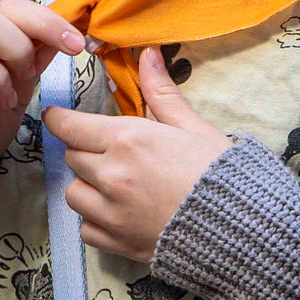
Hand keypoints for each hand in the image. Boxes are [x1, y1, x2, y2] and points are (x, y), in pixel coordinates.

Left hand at [42, 48, 231, 262]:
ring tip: (113, 184)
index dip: (59, 120)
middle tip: (109, 151)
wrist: (241, 230)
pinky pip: (86, 228)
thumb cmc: (222, 174)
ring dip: (86, 185)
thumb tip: (147, 56)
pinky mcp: (116, 243)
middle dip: (84, 150)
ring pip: (73, 193)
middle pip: (72, 157)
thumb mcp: (194, 128)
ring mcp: (111, 212)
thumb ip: (162, 93)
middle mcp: (111, 175)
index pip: (70, 126)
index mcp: (129, 140)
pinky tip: (119, 213)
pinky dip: (95, 220)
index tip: (59, 118)